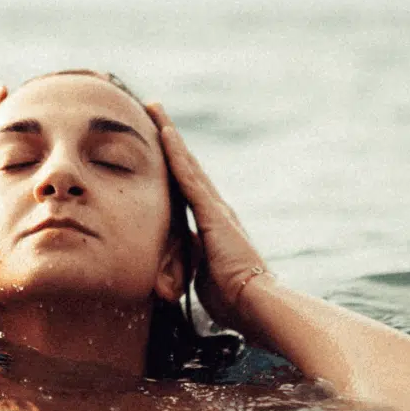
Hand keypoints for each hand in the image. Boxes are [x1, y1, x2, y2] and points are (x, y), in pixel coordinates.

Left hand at [145, 103, 270, 334]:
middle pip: (188, 166)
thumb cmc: (233, 300)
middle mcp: (216, 209)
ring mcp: (215, 207)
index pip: (188, 188)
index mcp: (214, 225)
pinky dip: (175, 152)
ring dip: (169, 134)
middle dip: (170, 138)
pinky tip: (163, 132)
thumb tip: (179, 261)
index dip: (174, 164)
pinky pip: (188, 176)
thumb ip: (193, 262)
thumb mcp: (204, 276)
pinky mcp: (211, 211)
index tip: (160, 143)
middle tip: (154, 110)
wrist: (255, 303)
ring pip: (187, 163)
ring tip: (154, 108)